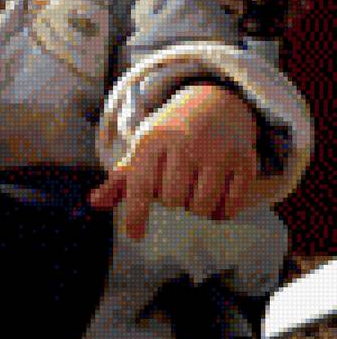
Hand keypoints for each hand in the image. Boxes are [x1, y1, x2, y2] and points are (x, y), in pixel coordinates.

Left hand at [89, 83, 260, 240]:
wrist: (215, 103)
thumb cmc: (172, 133)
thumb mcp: (144, 147)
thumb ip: (121, 179)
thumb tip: (94, 203)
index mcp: (153, 138)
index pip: (140, 184)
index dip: (135, 213)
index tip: (134, 235)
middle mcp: (185, 141)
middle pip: (172, 200)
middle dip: (172, 198)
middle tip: (176, 178)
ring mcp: (217, 151)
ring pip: (200, 207)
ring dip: (195, 206)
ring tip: (194, 185)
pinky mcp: (244, 161)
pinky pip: (229, 208)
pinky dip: (220, 211)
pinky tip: (215, 194)